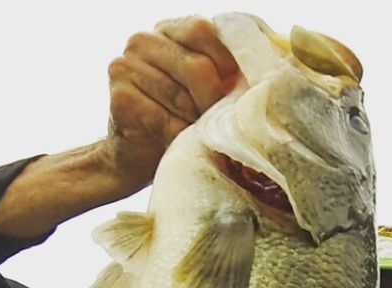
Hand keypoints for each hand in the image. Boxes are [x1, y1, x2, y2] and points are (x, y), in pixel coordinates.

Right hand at [101, 16, 238, 193]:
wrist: (134, 154)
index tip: (234, 90)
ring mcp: (125, 66)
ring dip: (195, 124)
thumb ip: (224, 71)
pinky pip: (163, 119)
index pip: (204, 30)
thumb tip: (271, 66)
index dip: (226, 61)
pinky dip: (177, 137)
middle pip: (196, 66)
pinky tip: (177, 142)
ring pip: (181, 97)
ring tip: (197, 135)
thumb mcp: (201, 89)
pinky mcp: (120, 97)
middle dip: (214, 102)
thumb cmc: (176, 118)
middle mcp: (142, 40)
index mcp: (168, 30)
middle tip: (219, 123)